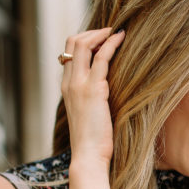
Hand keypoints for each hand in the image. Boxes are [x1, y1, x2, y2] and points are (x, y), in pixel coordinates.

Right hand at [60, 28, 125, 168]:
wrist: (88, 157)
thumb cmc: (92, 142)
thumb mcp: (88, 115)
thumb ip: (91, 99)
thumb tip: (106, 92)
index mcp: (66, 88)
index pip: (68, 53)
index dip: (84, 41)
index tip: (101, 40)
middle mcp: (69, 83)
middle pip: (73, 42)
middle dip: (92, 32)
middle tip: (109, 32)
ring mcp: (79, 85)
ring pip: (83, 44)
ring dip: (102, 34)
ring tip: (118, 32)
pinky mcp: (94, 89)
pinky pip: (101, 58)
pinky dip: (111, 44)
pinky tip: (122, 39)